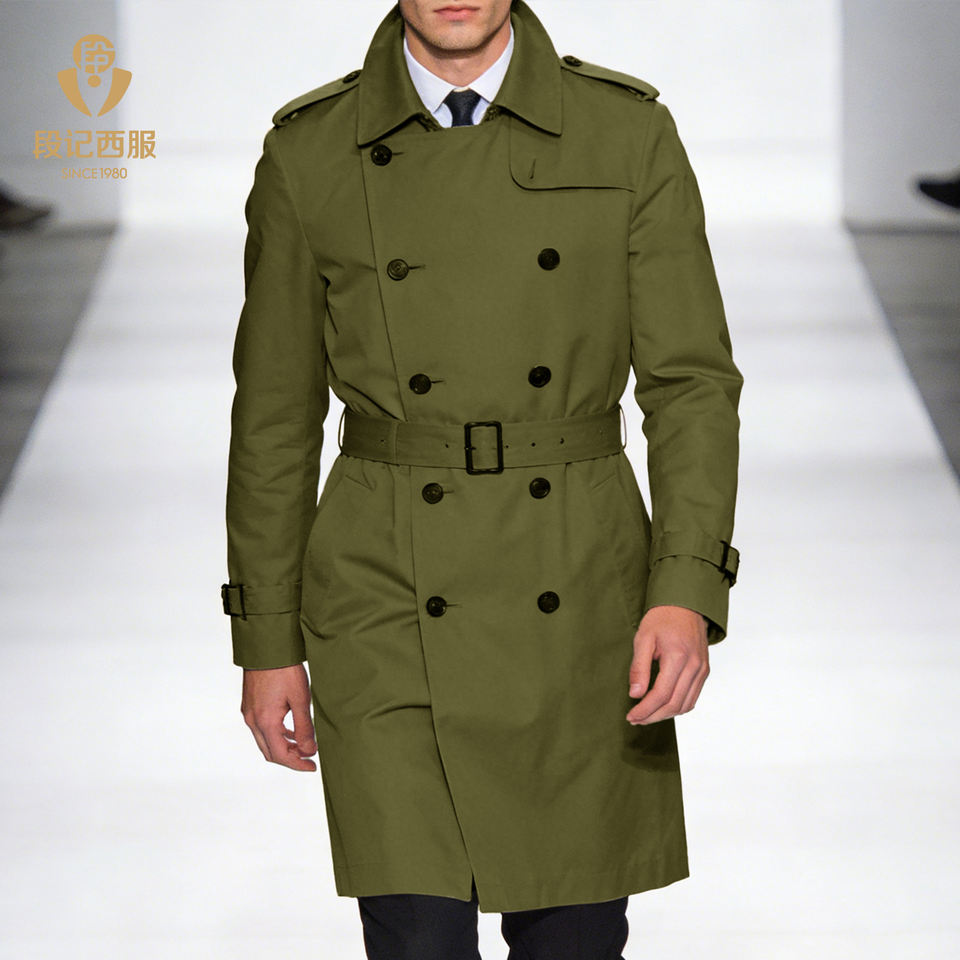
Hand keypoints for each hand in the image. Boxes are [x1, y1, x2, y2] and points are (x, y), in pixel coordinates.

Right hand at [241, 663, 317, 770]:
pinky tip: (289, 731)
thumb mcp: (300, 699)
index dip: (297, 764)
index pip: (280, 755)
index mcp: (265, 722)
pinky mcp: (249, 705)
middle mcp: (253, 721)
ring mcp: (249, 713)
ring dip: (283, 747)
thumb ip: (304, 728)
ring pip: (265, 741)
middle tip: (309, 759)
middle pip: (270, 752)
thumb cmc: (285, 670)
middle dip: (290, 758)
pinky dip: (276, 734)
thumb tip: (308, 751)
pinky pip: (261, 729)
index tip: (312, 766)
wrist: (267, 647)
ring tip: (302, 746)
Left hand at [625, 605, 708, 724]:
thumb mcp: (643, 638)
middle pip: (674, 704)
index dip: (645, 710)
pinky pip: (692, 697)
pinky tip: (662, 707)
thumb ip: (639, 667)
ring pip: (685, 705)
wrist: (686, 605)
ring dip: (665, 715)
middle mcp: (694, 666)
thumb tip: (635, 694)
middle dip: (653, 716)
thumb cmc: (662, 618)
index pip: (661, 694)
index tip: (631, 715)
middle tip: (635, 719)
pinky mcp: (704, 671)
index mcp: (678, 657)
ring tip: (646, 716)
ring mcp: (702, 670)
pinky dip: (678, 707)